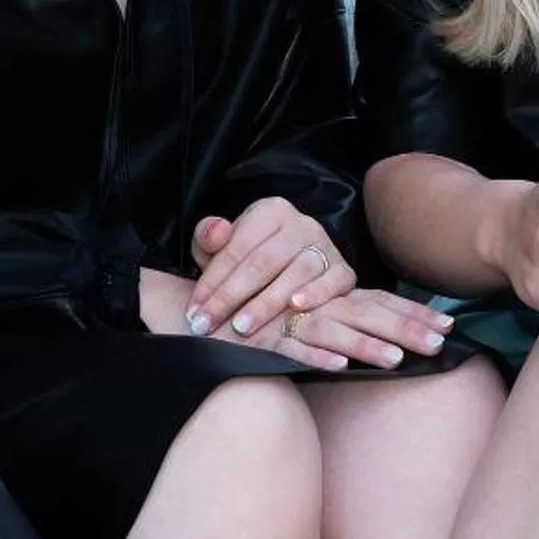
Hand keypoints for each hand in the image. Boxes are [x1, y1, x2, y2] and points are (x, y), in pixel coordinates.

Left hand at [187, 198, 355, 342]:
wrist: (291, 271)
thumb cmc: (249, 260)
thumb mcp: (222, 246)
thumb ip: (209, 238)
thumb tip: (216, 232)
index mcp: (271, 211)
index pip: (237, 247)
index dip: (212, 281)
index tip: (194, 311)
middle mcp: (302, 224)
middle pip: (263, 262)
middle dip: (231, 297)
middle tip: (209, 324)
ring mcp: (326, 247)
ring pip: (296, 273)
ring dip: (266, 303)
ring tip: (242, 327)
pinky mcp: (344, 271)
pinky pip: (332, 282)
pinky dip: (316, 294)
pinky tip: (295, 308)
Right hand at [268, 289, 458, 372]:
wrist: (209, 315)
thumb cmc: (264, 316)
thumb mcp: (308, 316)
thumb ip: (343, 321)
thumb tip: (390, 338)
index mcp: (330, 298)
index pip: (379, 303)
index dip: (413, 312)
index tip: (449, 325)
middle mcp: (315, 307)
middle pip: (366, 314)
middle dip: (404, 328)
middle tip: (439, 343)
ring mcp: (287, 323)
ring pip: (333, 332)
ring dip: (364, 344)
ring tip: (396, 359)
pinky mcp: (262, 343)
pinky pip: (291, 350)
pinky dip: (314, 357)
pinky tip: (339, 368)